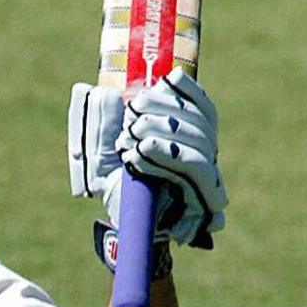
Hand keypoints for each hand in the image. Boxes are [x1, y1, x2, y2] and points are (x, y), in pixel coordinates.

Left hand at [68, 70, 226, 246]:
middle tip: (134, 108)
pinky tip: (139, 155)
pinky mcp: (204, 203)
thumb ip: (100, 123)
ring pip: (202, 143)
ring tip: (131, 135)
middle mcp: (202, 155)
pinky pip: (198, 172)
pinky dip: (168, 157)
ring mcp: (206, 179)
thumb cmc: (116, 188)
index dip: (188, 90)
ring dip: (165, 131)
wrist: (122, 229)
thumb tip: (101, 92)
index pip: (200, 107)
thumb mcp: (100, 152)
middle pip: (202, 121)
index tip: (167, 77)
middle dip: (167, 108)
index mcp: (186, 139)